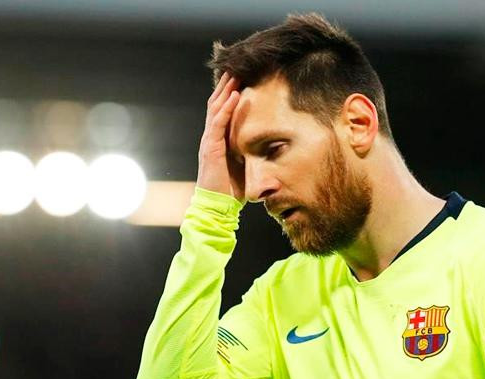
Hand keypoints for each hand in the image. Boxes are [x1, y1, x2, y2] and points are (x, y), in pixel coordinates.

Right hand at [197, 73, 243, 200]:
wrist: (216, 206)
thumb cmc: (230, 190)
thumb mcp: (245, 168)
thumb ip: (254, 156)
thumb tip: (274, 150)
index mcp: (217, 139)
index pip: (221, 110)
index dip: (229, 92)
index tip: (240, 76)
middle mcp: (210, 136)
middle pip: (217, 103)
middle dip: (226, 84)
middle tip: (238, 65)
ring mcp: (209, 141)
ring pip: (215, 108)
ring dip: (226, 90)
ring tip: (236, 73)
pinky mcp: (211, 148)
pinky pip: (218, 123)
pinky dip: (226, 109)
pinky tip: (234, 96)